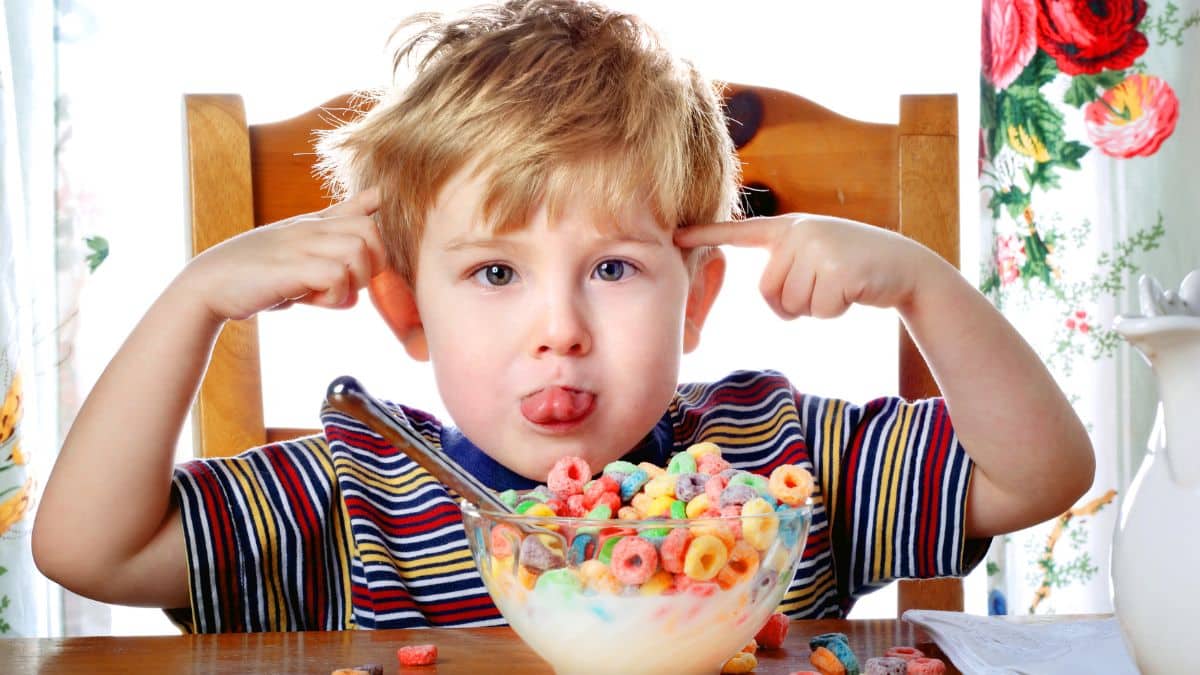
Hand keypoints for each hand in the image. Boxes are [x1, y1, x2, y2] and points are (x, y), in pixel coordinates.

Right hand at [178, 189, 386, 321]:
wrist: (207, 286)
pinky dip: (333, 296)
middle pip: (371, 231)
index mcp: (311, 225)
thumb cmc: (253, 278)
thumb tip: (355, 293)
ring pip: (359, 252)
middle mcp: (309, 229)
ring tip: (326, 295)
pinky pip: (337, 275)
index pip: (358, 208)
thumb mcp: (294, 262)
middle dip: (373, 266)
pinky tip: (311, 301)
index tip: (371, 229)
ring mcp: (300, 245)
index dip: (374, 216)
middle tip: (348, 285)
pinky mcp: (291, 267)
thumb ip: (327, 268)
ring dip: (352, 283)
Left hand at [674, 214, 935, 319]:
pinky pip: (816, 312)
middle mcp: (800, 232)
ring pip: (791, 305)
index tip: (676, 234)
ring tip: (841, 285)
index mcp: (789, 228)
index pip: (741, 232)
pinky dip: (834, 312)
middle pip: (768, 292)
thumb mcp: (817, 256)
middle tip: (826, 286)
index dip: (707, 235)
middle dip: (794, 304)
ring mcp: (819, 248)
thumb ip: (788, 265)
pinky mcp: (838, 270)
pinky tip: (854, 291)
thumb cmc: (855, 268)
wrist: (905, 267)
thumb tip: (772, 298)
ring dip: (816, 308)